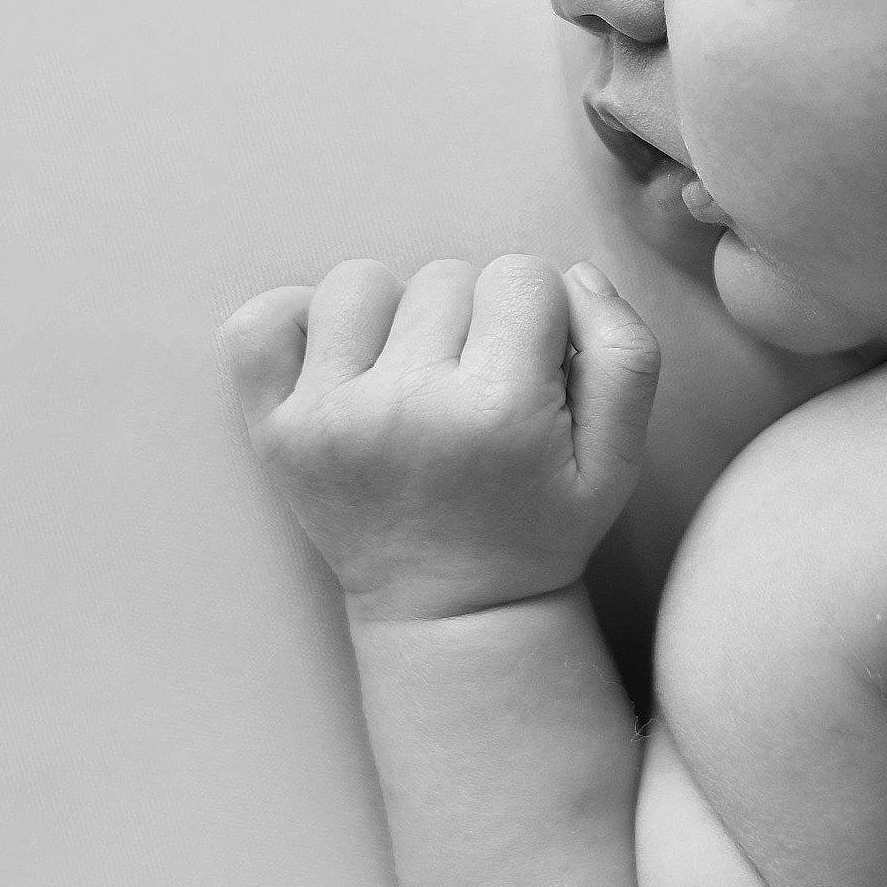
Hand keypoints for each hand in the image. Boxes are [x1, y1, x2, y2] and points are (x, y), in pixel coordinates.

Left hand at [220, 254, 660, 624]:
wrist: (451, 613)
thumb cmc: (539, 524)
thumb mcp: (619, 457)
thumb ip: (626, 352)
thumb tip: (575, 273)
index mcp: (498, 410)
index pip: (523, 275)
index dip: (538, 315)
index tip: (532, 371)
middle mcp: (405, 408)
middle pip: (444, 275)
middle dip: (470, 319)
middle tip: (473, 388)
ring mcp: (328, 418)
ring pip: (360, 283)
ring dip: (391, 316)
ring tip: (410, 374)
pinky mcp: (275, 432)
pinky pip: (261, 324)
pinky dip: (293, 323)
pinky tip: (339, 360)